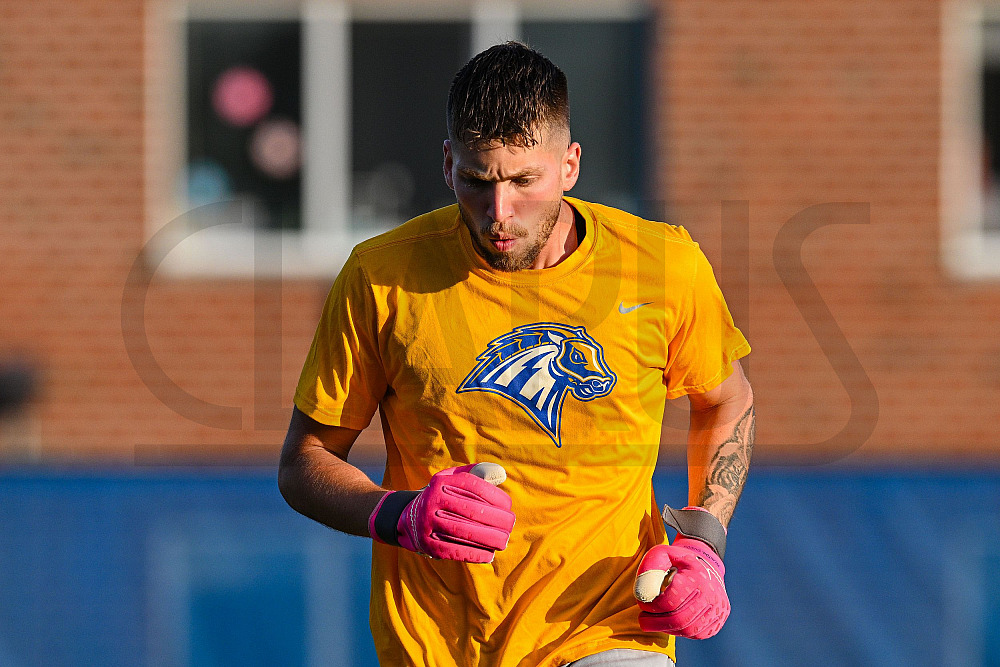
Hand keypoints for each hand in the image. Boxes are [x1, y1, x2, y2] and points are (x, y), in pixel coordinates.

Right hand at [369, 463, 514, 562]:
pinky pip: (455, 550)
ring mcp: (428, 523)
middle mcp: (432, 500)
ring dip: (489, 539)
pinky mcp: (427, 544)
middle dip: (497, 520)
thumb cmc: (441, 498)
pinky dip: (475, 554)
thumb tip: (501, 474)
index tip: (508, 506)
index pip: (473, 486)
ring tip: (504, 541)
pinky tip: (490, 555)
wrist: (407, 518)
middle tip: (511, 525)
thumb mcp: (453, 480)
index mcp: (441, 481)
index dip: (495, 496)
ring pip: (465, 532)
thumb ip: (477, 475)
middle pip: (472, 510)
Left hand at [633, 536, 729, 638]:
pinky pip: (697, 634)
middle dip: (656, 623)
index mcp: (697, 579)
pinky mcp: (719, 620)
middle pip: (679, 620)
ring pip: (688, 630)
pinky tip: (670, 624)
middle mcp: (711, 596)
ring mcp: (718, 610)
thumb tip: (641, 591)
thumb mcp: (663, 553)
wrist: (708, 565)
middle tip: (643, 620)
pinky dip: (680, 632)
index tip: (642, 603)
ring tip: (654, 622)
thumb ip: (650, 567)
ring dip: (666, 629)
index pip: (670, 601)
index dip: (652, 606)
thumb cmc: (679, 560)